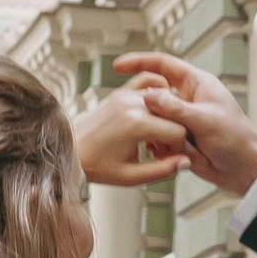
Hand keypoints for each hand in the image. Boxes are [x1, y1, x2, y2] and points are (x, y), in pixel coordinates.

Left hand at [71, 85, 188, 187]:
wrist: (70, 149)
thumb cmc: (95, 165)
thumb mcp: (130, 176)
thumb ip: (162, 170)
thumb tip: (186, 162)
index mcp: (136, 125)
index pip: (178, 131)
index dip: (178, 148)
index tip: (167, 157)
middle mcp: (132, 105)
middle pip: (174, 114)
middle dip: (174, 131)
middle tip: (163, 148)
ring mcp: (125, 95)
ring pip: (165, 96)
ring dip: (167, 113)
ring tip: (158, 132)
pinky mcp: (120, 92)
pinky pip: (147, 81)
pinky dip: (157, 90)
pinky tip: (157, 108)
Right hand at [110, 52, 256, 199]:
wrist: (245, 170)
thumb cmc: (235, 140)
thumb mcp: (204, 120)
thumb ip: (175, 108)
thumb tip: (147, 95)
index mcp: (197, 84)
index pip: (163, 65)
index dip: (140, 62)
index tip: (118, 66)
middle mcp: (187, 99)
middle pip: (154, 95)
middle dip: (147, 110)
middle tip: (145, 123)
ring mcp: (182, 120)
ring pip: (154, 120)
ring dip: (156, 133)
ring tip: (172, 146)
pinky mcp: (179, 138)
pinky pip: (159, 138)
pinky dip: (160, 147)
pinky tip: (169, 155)